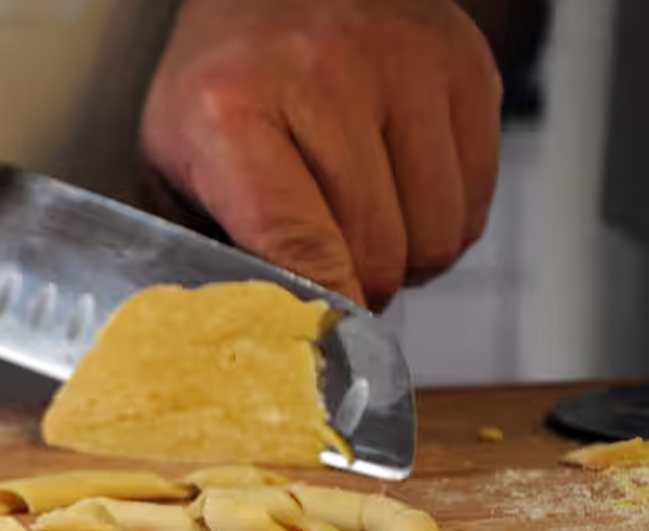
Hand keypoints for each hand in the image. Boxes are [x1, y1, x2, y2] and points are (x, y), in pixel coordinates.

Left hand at [140, 0, 501, 309]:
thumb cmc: (222, 80)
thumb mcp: (172, 162)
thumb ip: (198, 251)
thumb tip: (237, 339)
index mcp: (231, 111)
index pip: (295, 243)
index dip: (322, 309)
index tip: (326, 345)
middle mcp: (322, 78)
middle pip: (374, 251)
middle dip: (356, 288)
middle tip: (330, 274)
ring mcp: (404, 67)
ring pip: (436, 235)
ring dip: (405, 259)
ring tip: (362, 228)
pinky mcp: (464, 68)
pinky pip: (476, 200)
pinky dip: (443, 222)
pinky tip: (400, 196)